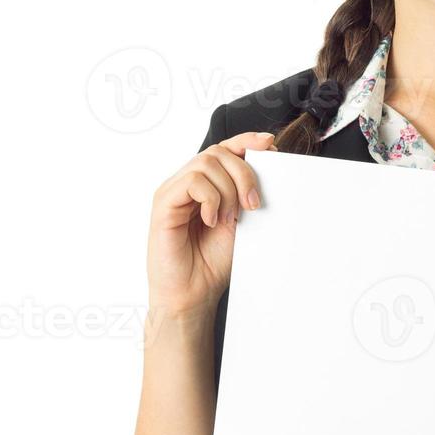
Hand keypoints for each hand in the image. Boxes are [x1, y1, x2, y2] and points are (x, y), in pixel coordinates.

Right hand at [146, 130, 275, 316]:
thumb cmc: (213, 262)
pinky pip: (193, 182)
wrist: (194, 294)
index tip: (270, 145)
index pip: (225, 148)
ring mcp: (174, 191)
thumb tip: (269, 166)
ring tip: (228, 219)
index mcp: (207, 184)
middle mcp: (188, 183)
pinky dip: (211, 199)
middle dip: (245, 174)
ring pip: (207, 163)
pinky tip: (211, 221)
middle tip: (253, 205)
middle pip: (219, 152)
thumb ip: (247, 194)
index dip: (247, 140)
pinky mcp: (163, 203)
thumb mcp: (241, 222)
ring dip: (228, 190)